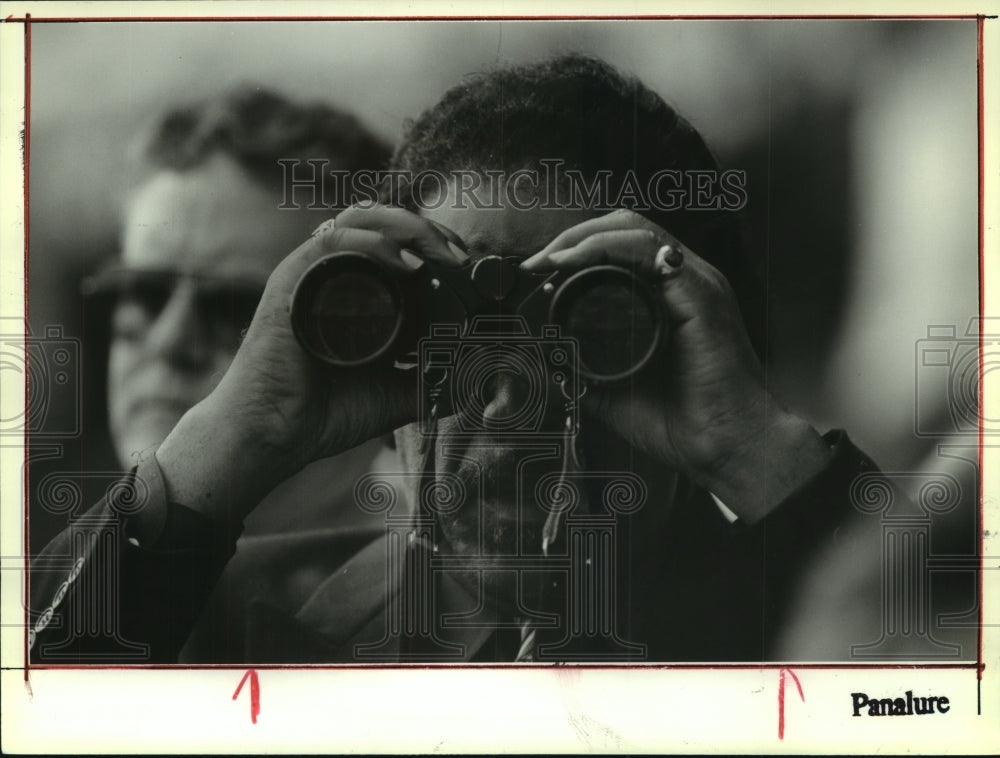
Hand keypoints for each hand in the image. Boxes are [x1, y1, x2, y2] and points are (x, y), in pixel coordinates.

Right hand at [156, 204, 466, 520]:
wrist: (272, 436)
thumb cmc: (321, 413)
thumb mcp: (394, 393)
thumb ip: (431, 381)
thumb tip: (476, 377)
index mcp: (353, 291)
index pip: (397, 242)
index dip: (435, 243)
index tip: (469, 267)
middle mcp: (332, 275)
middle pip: (384, 224)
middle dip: (430, 232)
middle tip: (462, 259)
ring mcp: (311, 275)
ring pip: (361, 221)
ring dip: (409, 229)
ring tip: (442, 254)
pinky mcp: (292, 283)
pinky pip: (334, 243)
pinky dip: (375, 246)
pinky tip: (407, 265)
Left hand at [522, 209, 831, 521]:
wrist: (729, 448)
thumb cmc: (690, 424)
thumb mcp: (620, 394)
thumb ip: (589, 376)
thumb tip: (553, 368)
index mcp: (675, 296)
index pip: (624, 245)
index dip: (578, 247)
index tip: (539, 271)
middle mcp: (689, 282)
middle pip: (626, 227)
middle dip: (574, 235)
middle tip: (537, 263)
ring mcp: (698, 284)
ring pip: (635, 230)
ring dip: (584, 237)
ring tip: (550, 260)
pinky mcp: (701, 297)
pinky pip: (650, 253)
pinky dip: (605, 249)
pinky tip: (575, 264)